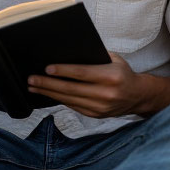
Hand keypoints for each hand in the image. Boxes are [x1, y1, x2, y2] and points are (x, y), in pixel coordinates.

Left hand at [27, 52, 150, 117]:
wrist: (138, 96)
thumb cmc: (122, 73)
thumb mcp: (113, 59)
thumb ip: (93, 57)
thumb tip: (66, 54)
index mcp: (111, 77)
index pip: (82, 73)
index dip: (63, 71)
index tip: (46, 68)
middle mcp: (106, 94)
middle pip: (70, 89)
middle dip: (48, 84)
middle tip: (31, 79)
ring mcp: (100, 107)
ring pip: (69, 100)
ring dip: (48, 93)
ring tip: (33, 87)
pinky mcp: (95, 115)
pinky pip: (73, 106)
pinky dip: (59, 100)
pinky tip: (48, 94)